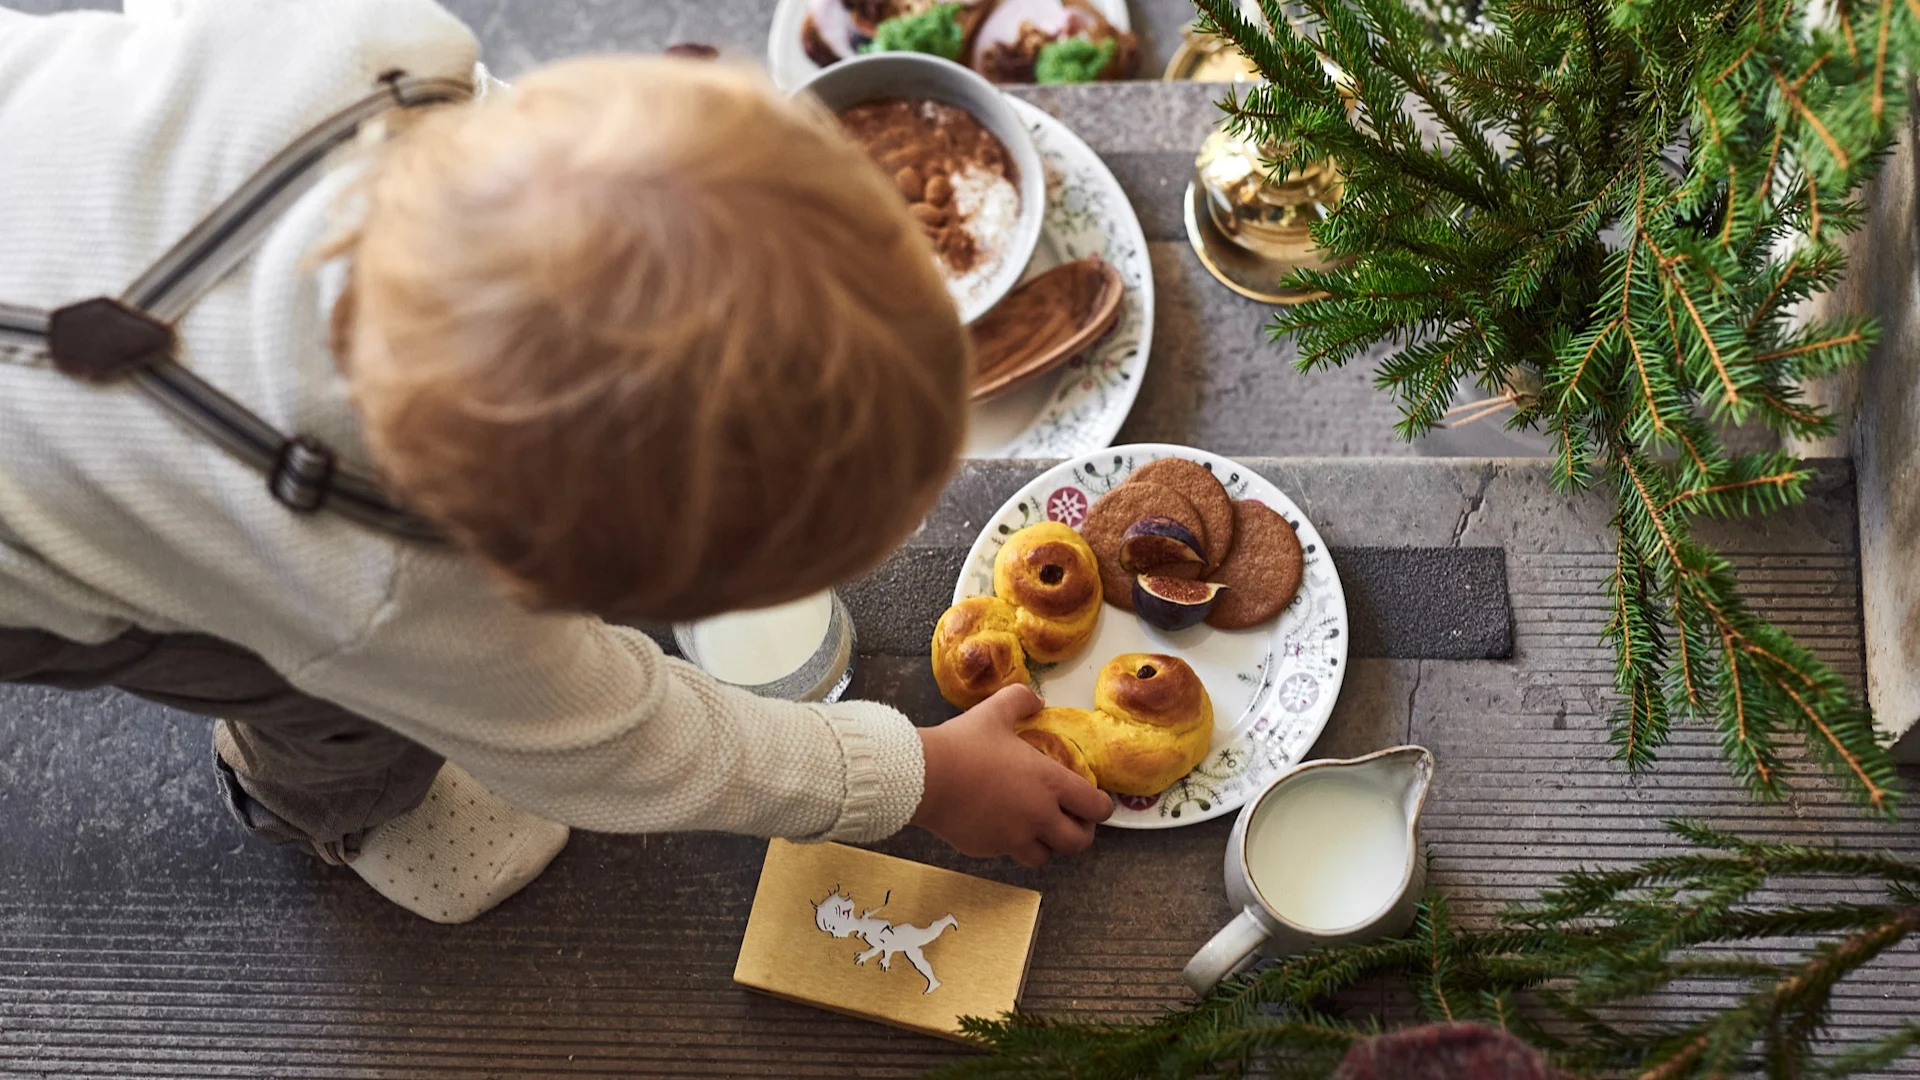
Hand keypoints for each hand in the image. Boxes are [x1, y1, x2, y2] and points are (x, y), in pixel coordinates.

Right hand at [911, 685, 1114, 867]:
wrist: (925, 777)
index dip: (1102, 808)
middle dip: (1080, 834)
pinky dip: (1010, 844)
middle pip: (1078, 843)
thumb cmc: (965, 743)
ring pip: (1044, 857)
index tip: (1095, 803)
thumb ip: (1021, 700)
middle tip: (1071, 822)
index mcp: (1050, 783)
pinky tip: (999, 826)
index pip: (1096, 808)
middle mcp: (1039, 816)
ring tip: (1037, 830)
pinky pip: (1008, 854)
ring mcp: (1014, 838)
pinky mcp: (988, 849)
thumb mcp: (995, 711)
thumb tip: (1036, 700)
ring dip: (1046, 845)